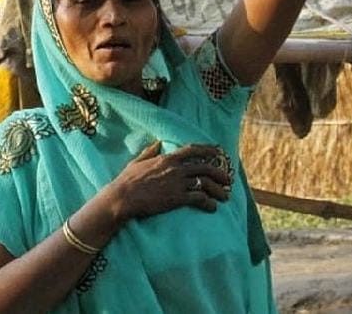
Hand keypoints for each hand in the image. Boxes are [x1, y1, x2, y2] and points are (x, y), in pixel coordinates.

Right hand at [104, 141, 232, 220]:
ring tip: (224, 197)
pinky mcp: (177, 198)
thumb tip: (158, 143)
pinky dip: (208, 203)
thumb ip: (150, 151)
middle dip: (220, 173)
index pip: (193, 150)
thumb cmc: (127, 181)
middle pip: (205, 168)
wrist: (123, 197)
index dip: (208, 150)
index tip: (219, 152)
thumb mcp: (137, 161)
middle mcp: (176, 169)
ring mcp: (178, 183)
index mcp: (167, 158)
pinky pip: (199, 199)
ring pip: (205, 184)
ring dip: (218, 190)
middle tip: (228, 180)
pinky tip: (213, 208)